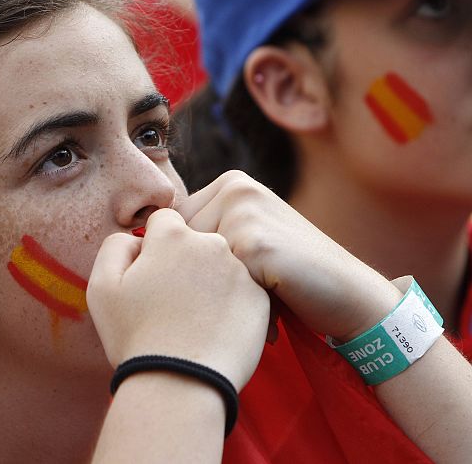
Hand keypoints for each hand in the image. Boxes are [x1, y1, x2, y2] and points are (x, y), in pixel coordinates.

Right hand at [87, 208, 269, 389]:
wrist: (181, 384)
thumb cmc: (135, 336)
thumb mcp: (102, 286)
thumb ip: (116, 246)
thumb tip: (137, 238)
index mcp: (173, 236)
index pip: (165, 222)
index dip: (154, 246)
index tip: (150, 276)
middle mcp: (212, 245)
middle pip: (195, 241)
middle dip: (183, 262)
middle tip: (170, 303)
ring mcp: (240, 272)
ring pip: (220, 266)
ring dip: (208, 282)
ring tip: (192, 321)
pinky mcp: (260, 300)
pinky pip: (241, 292)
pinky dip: (229, 304)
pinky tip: (212, 330)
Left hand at [176, 171, 401, 340]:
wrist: (348, 294)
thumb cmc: (289, 274)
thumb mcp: (244, 240)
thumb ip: (206, 233)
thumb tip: (140, 245)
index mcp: (230, 183)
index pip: (173, 226)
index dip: (189, 264)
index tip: (226, 279)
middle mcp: (236, 187)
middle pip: (178, 244)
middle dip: (202, 278)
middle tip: (244, 291)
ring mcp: (245, 210)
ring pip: (195, 263)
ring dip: (217, 292)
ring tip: (255, 297)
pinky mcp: (253, 240)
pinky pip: (217, 279)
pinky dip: (236, 303)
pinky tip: (265, 306)